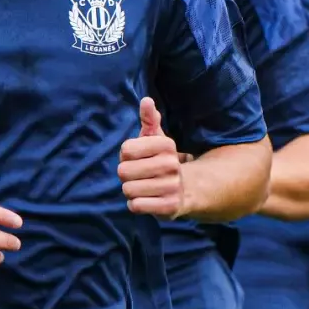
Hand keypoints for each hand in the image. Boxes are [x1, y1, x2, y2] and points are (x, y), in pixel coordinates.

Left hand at [119, 97, 185, 217]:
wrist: (184, 190)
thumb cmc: (159, 160)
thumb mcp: (154, 138)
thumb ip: (149, 119)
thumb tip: (146, 100)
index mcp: (166, 145)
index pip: (125, 150)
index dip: (125, 156)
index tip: (137, 157)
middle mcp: (171, 164)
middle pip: (124, 171)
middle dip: (126, 175)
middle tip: (138, 175)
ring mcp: (172, 186)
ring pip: (128, 190)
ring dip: (130, 191)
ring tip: (143, 187)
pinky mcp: (170, 207)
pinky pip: (136, 206)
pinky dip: (135, 204)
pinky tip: (145, 199)